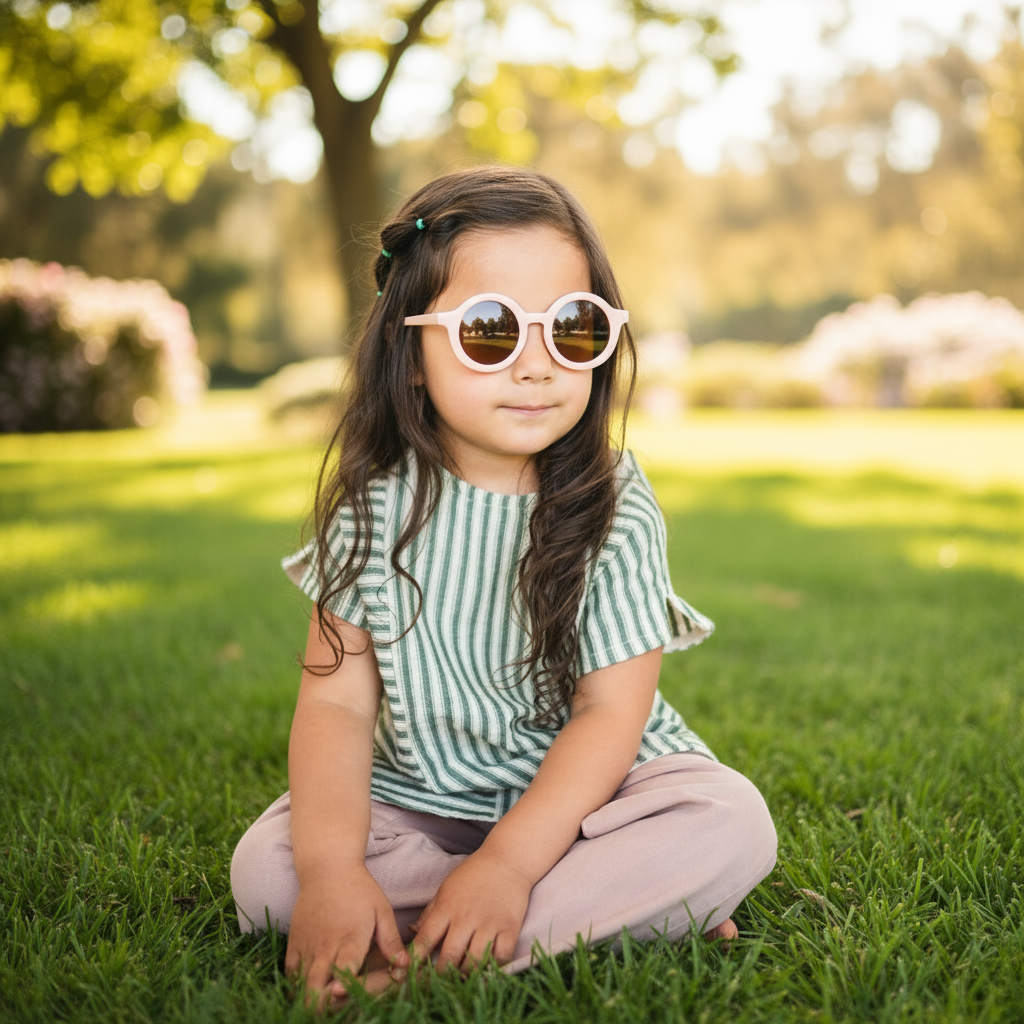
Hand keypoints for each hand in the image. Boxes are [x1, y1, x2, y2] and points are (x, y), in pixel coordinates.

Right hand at [285, 864, 407, 1009]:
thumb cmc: (359, 889)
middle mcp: (326, 946)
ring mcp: (307, 946)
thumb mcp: (381, 910)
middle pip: (317, 985)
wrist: (327, 867)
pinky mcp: (294, 943)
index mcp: (350, 938)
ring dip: (311, 997)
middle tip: (334, 1010)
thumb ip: (390, 941)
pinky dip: (298, 985)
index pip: (344, 968)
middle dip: (325, 1004)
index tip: (341, 994)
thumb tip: (405, 966)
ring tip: (321, 1007)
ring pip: (302, 984)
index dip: (342, 985)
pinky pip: (290, 974)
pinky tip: (308, 990)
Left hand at [410, 847, 531, 971]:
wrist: (507, 860)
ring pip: (475, 961)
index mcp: (447, 906)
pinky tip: (486, 970)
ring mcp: (489, 923)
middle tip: (435, 986)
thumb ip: (430, 912)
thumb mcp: (446, 888)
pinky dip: (492, 968)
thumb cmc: (473, 874)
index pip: (425, 938)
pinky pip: (501, 957)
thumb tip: (412, 932)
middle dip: (440, 975)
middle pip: (450, 955)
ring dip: (465, 975)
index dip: (414, 960)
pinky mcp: (510, 927)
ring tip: (460, 980)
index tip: (406, 975)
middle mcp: (467, 917)